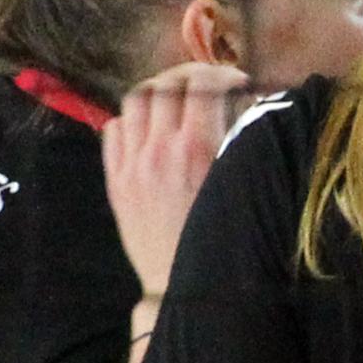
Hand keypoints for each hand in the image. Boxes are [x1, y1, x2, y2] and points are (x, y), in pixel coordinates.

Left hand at [102, 59, 245, 295]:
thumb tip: (249, 105)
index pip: (202, 84)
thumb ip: (242, 141)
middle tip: (206, 86)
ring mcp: (131, 163)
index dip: (222, 75)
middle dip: (191, 77)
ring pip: (135, 100)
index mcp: (195, 148)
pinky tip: (148, 131)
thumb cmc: (222, 241)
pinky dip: (131, 120)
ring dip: (157, 93)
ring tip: (175, 102)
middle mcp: (158, 149)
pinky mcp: (115, 180)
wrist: (180, 286)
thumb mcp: (239, 186)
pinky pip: (113, 129)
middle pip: (166, 84)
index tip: (236, 84)